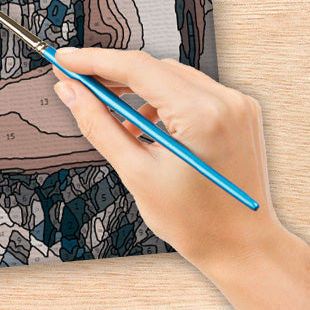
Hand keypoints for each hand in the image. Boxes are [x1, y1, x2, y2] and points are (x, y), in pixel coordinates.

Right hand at [50, 47, 279, 272]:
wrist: (245, 249)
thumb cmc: (196, 223)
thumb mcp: (136, 173)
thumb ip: (98, 124)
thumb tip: (68, 90)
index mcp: (202, 115)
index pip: (137, 68)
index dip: (94, 61)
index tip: (63, 59)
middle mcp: (225, 101)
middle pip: (154, 67)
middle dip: (111, 72)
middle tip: (75, 81)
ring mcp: (236, 104)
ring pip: (170, 75)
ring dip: (136, 86)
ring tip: (109, 111)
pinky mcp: (239, 112)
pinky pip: (190, 89)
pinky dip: (161, 98)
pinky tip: (142, 122)